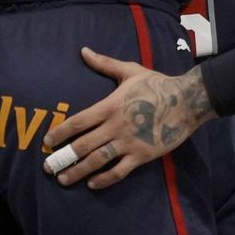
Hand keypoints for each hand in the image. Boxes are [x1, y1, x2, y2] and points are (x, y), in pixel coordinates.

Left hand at [40, 48, 215, 189]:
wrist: (187, 100)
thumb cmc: (157, 84)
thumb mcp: (130, 70)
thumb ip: (104, 63)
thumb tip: (83, 51)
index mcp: (109, 106)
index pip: (78, 121)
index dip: (60, 132)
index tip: (47, 142)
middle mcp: (116, 126)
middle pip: (83, 145)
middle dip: (64, 157)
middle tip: (48, 167)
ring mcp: (129, 142)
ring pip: (98, 161)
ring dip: (79, 171)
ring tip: (64, 179)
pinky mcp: (142, 155)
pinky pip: (120, 171)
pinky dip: (105, 179)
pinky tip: (93, 184)